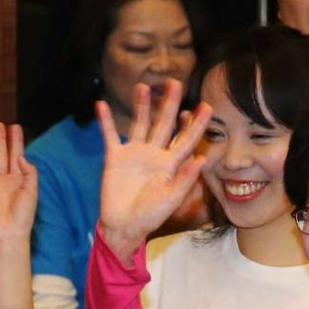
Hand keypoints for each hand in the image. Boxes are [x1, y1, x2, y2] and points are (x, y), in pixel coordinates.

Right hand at [0, 123, 37, 242]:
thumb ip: (30, 174)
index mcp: (18, 178)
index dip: (16, 141)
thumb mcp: (32, 192)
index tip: (14, 127)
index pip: (16, 155)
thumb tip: (23, 157)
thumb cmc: (23, 215)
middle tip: (0, 123)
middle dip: (0, 138)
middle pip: (1, 153)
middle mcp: (4, 177)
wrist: (8, 232)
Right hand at [97, 80, 210, 260]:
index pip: (187, 139)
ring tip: (144, 86)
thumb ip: (186, 179)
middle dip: (170, 105)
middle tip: (175, 83)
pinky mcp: (115, 158)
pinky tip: (101, 104)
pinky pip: (110, 136)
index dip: (196, 124)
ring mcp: (135, 154)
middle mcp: (155, 154)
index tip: (207, 106)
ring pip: (140, 124)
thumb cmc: (151, 215)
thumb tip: (203, 160)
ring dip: (141, 106)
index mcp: (171, 164)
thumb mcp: (172, 198)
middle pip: (164, 124)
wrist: (125, 225)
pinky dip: (106, 121)